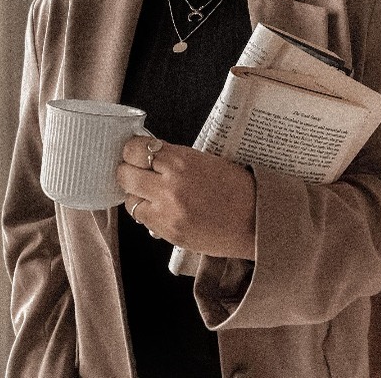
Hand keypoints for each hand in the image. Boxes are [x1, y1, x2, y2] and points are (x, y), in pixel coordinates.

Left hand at [116, 136, 255, 260]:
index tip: (136, 153)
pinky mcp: (168, 232)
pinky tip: (162, 210)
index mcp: (182, 161)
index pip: (135, 149)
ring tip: (153, 195)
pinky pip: (143, 219)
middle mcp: (170, 185)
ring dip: (137, 195)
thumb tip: (147, 156)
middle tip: (136, 172)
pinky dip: (148, 213)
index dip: (132, 151)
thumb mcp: (205, 162)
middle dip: (128, 171)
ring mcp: (167, 212)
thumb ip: (174, 159)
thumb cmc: (236, 188)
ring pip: (130, 199)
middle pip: (125, 174)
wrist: (256, 221)